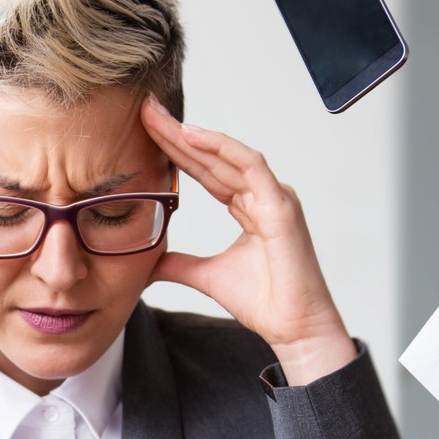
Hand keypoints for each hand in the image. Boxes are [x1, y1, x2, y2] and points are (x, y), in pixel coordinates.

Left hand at [141, 96, 355, 385]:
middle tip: (146, 111)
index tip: (145, 133)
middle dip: (178, 135)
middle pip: (213, 158)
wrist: (292, 327)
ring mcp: (273, 197)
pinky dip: (222, 148)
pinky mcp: (281, 205)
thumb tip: (149, 263)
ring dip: (193, 135)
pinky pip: (250, 165)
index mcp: (249, 207)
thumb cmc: (264, 301)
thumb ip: (178, 264)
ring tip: (160, 119)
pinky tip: (193, 135)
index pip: (206, 170)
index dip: (176, 151)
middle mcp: (262, 196)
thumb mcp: (206, 276)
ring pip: (227, 156)